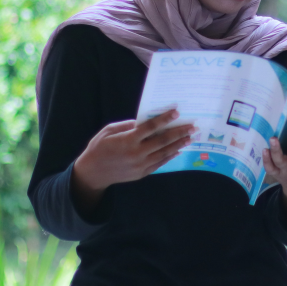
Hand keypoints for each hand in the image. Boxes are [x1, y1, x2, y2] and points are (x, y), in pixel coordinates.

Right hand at [71, 109, 195, 215]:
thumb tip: (145, 120)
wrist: (93, 173)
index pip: (150, 127)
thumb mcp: (108, 131)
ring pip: (164, 153)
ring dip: (179, 144)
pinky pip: (160, 163)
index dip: (164, 119)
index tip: (176, 112)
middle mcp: (136, 153)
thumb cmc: (99, 147)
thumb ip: (127, 125)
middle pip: (163, 140)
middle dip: (179, 132)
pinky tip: (178, 150)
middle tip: (193, 126)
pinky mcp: (142, 173)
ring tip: (190, 137)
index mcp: (128, 140)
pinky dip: (170, 156)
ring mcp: (140, 164)